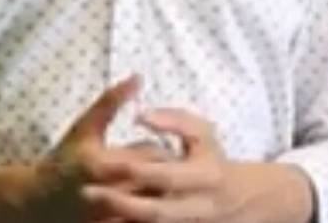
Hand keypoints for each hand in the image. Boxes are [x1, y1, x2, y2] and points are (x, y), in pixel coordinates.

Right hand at [35, 73, 175, 222]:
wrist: (38, 202)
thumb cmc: (64, 160)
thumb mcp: (85, 127)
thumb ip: (111, 101)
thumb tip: (139, 77)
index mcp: (105, 165)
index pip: (154, 156)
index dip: (163, 152)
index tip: (163, 151)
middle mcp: (110, 194)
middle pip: (159, 185)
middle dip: (168, 178)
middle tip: (173, 173)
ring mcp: (112, 216)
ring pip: (154, 209)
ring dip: (161, 198)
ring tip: (161, 189)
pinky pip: (143, 219)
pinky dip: (151, 214)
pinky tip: (149, 205)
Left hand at [78, 106, 243, 222]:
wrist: (241, 200)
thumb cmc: (213, 159)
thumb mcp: (204, 133)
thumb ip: (176, 121)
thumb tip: (141, 115)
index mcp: (203, 175)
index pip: (165, 174)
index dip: (135, 169)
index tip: (103, 162)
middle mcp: (196, 206)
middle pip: (153, 211)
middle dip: (119, 202)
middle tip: (86, 192)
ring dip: (120, 222)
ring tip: (89, 215)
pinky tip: (105, 222)